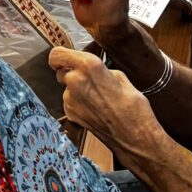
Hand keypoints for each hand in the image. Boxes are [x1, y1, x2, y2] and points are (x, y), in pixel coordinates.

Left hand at [49, 47, 165, 166]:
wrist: (134, 136)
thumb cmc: (133, 107)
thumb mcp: (121, 77)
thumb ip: (101, 69)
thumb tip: (94, 70)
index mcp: (88, 66)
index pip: (57, 54)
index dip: (60, 56)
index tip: (65, 58)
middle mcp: (75, 81)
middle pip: (61, 71)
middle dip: (72, 73)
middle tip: (89, 79)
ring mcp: (70, 99)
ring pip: (67, 87)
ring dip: (76, 89)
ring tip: (98, 97)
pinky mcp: (71, 114)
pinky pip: (70, 101)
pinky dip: (78, 102)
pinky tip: (95, 108)